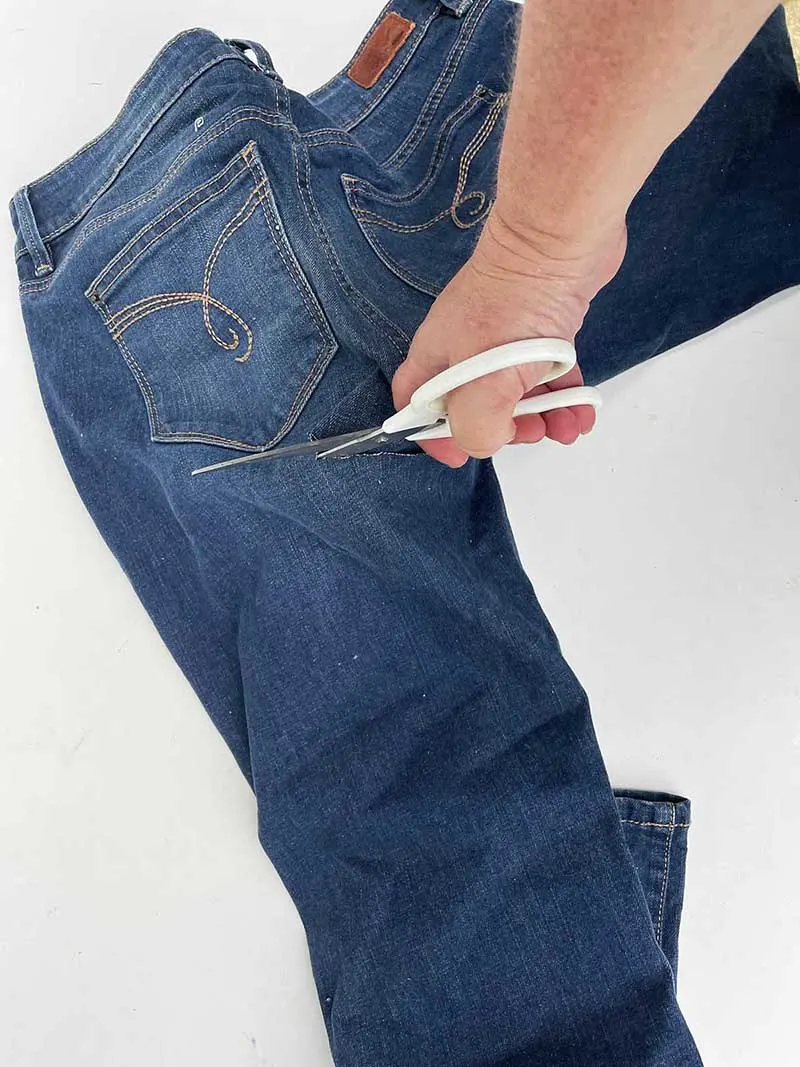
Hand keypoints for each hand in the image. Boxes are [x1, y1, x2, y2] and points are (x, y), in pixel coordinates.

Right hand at [392, 211, 626, 466]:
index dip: (431, 435)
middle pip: (471, 407)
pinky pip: (547, 378)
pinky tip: (582, 413)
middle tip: (528, 432)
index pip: (416, 406)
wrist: (558, 237)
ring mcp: (503, 340)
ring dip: (541, 420)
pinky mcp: (541, 331)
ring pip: (515, 395)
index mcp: (437, 359)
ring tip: (565, 429)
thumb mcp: (485, 379)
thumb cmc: (513, 307)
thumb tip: (486, 444)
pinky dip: (564, 400)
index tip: (461, 454)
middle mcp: (464, 351)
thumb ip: (476, 424)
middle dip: (502, 430)